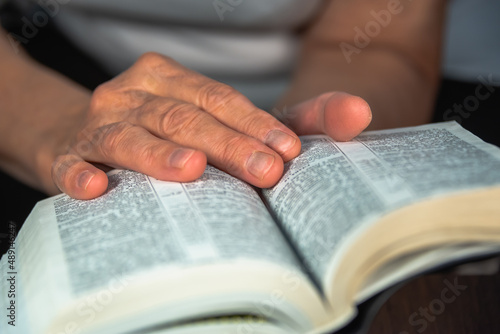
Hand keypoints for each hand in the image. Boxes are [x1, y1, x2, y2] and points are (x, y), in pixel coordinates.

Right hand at [51, 53, 370, 199]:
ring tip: (190, 170)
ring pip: (132, 134)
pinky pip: (73, 162)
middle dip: (225, 144)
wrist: (79, 135)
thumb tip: (359, 114)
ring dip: (159, 153)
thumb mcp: (218, 118)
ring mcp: (99, 122)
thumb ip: (289, 119)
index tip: (287, 154)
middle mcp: (135, 92)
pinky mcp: (66, 154)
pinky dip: (81, 172)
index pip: (219, 99)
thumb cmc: (161, 131)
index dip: (253, 124)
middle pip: (184, 117)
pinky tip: (94, 188)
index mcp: (172, 79)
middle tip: (263, 172)